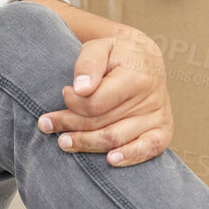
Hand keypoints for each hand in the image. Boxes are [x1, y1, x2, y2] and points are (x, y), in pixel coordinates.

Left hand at [37, 25, 172, 165]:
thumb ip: (88, 64)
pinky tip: (110, 161)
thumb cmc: (117, 53)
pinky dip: (130, 157)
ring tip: (62, 142)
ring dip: (86, 144)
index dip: (73, 103)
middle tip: (46, 124)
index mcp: (136, 77)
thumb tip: (80, 89)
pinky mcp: (163, 130)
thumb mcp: (100, 47)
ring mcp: (157, 117)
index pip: (95, 103)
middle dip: (70, 125)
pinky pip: (148, 149)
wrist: (145, 60)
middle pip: (102, 123)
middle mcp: (150, 99)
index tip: (63, 92)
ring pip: (116, 139)